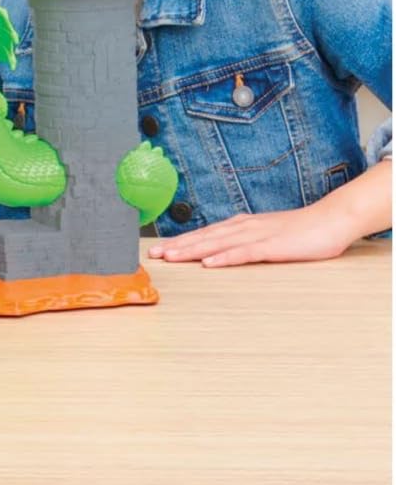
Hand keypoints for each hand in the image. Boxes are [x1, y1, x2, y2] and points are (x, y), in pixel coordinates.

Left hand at [147, 205, 356, 267]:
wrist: (330, 219)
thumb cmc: (299, 230)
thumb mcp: (265, 234)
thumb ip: (244, 241)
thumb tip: (223, 250)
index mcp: (240, 225)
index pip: (204, 234)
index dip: (180, 242)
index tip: (159, 250)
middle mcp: (243, 227)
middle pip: (204, 238)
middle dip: (177, 247)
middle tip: (154, 255)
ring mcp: (257, 236)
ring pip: (217, 244)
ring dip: (192, 251)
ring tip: (171, 257)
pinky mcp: (272, 246)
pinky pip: (244, 253)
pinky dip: (225, 258)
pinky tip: (209, 264)